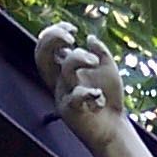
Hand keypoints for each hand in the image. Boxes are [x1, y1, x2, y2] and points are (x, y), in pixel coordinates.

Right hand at [36, 25, 126, 142]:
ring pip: (65, 70)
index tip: (73, 29)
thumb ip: (100, 52)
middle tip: (71, 37)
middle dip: (52, 38)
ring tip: (95, 62)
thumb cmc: (109, 99)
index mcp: (64, 70)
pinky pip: (75, 97)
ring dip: (80, 58)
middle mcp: (60, 82)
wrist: (115, 128)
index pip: (47, 47)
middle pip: (42, 56)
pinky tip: (99, 95)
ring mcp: (64, 96)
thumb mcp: (107, 69)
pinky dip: (88, 92)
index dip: (54, 32)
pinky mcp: (72, 112)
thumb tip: (90, 38)